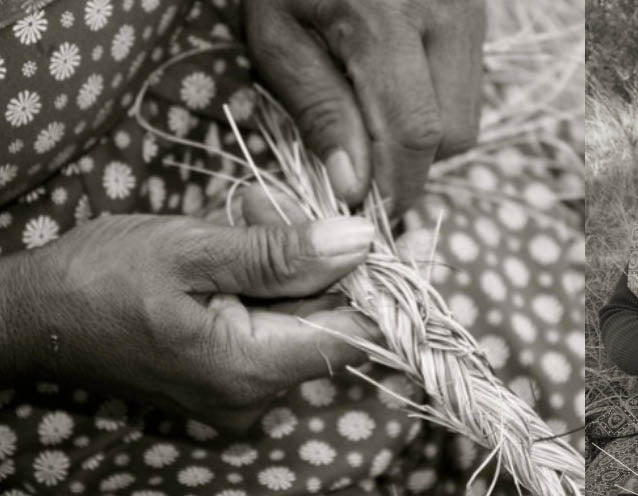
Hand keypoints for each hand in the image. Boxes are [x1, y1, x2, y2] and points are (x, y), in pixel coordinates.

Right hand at [11, 209, 377, 432]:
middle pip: (329, 321)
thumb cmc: (99, 279)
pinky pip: (273, 322)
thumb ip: (282, 254)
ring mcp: (241, 389)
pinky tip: (244, 236)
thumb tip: (362, 241)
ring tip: (251, 211)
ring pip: (300, 314)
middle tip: (284, 203)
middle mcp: (254, 394)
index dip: (385, 283)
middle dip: (322, 254)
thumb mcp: (193, 251)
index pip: (356, 335)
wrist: (33, 317)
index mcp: (250, 370)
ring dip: (290, 258)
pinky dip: (269, 277)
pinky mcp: (228, 375)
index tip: (399, 233)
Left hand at [246, 0, 485, 214]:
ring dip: (423, 140)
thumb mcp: (278, 36)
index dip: (394, 185)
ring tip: (373, 120)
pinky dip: (433, 108)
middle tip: (362, 164)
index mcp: (385, 17)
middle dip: (411, 164)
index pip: (414, 131)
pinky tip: (394, 90)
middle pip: (454, 134)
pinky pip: (466, 90)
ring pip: (467, 117)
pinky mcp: (475, 16)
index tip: (363, 209)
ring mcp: (470, 13)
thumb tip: (354, 185)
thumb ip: (319, 110)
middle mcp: (445, 14)